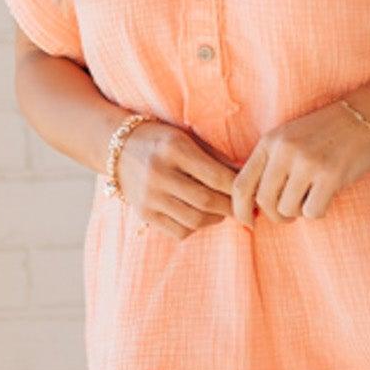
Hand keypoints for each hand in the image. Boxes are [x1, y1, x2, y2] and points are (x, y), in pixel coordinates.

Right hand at [115, 120, 237, 240]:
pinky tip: (200, 215)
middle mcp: (158, 173)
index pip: (216, 177)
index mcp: (173, 149)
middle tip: (242, 207)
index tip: (250, 192)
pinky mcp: (144, 214)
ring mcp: (149, 196)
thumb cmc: (163, 141)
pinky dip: (196, 227)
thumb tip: (249, 177)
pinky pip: (179, 231)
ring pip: (194, 220)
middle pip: (206, 202)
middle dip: (230, 207)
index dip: (239, 189)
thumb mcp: (189, 138)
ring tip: (222, 210)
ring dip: (215, 219)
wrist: (119, 148)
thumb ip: (217, 158)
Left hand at [229, 98, 369, 229]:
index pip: (241, 184)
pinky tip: (325, 196)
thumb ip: (269, 165)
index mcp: (269, 142)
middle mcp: (284, 151)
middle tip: (288, 214)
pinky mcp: (330, 175)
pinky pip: (312, 212)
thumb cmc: (323, 134)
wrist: (362, 116)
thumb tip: (252, 206)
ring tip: (310, 198)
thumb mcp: (288, 139)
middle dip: (275, 216)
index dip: (239, 210)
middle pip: (264, 202)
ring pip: (287, 209)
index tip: (247, 222)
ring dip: (298, 212)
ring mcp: (307, 163)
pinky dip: (318, 211)